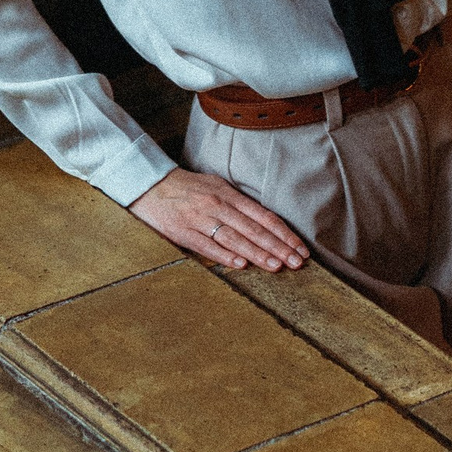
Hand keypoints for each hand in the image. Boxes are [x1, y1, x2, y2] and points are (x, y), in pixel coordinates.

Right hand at [129, 169, 308, 273]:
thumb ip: (239, 205)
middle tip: (297, 263)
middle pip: (254, 229)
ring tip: (276, 266)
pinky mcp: (183, 232)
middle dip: (279, 247)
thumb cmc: (188, 189)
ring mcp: (200, 219)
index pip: (263, 216)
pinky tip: (241, 266)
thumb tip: (266, 224)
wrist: (151, 185)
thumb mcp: (216, 188)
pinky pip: (207, 246)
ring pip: (235, 238)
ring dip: (258, 254)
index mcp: (228, 194)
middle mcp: (217, 205)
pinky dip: (225, 256)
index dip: (284, 234)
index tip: (300, 248)